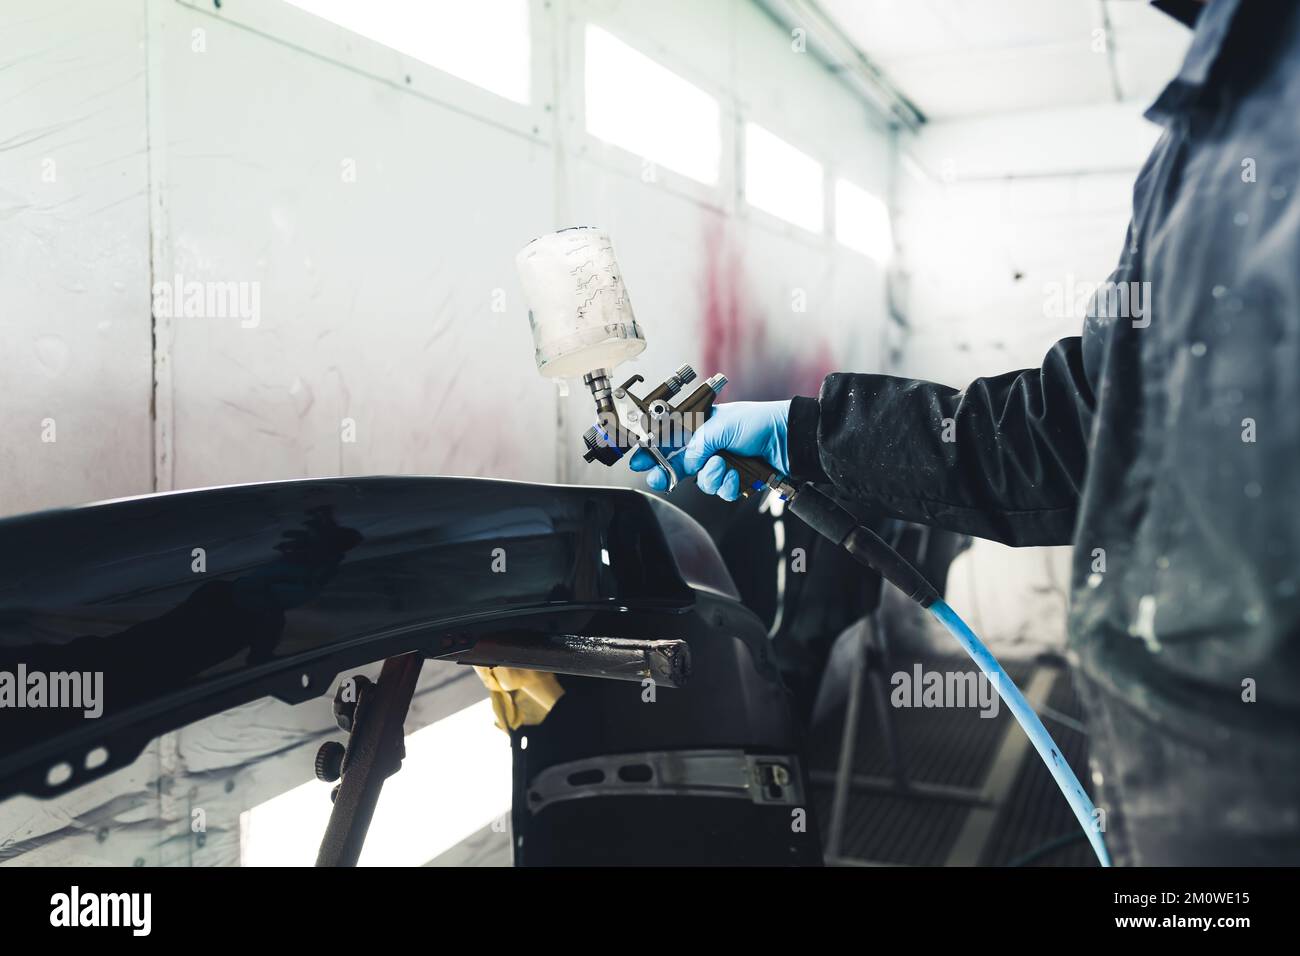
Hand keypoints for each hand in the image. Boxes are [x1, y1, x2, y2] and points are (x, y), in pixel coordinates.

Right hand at [629, 399, 790, 500]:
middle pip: (679, 465)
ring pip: (702, 482)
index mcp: (702, 427)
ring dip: (712, 477)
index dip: (653, 450)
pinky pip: (722, 491)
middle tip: (659, 478)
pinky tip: (738, 474)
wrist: (789, 439)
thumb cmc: (759, 422)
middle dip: (669, 473)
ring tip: (724, 466)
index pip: (670, 439)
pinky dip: (729, 484)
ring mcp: (723, 464)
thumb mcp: (720, 426)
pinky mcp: (737, 480)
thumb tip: (687, 464)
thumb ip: (697, 446)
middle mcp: (710, 447)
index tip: (638, 460)